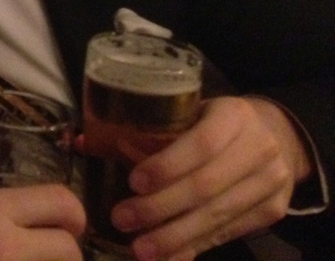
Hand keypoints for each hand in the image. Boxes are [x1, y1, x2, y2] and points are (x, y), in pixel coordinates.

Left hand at [111, 97, 312, 260]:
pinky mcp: (273, 211)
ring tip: (140, 250)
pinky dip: (194, 247)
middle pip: (206, 186)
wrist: (275, 136)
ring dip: (174, 237)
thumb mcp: (189, 111)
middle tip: (122, 220)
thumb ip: (145, 127)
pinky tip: (168, 257)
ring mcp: (270, 182)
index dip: (167, 166)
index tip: (133, 182)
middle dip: (160, 208)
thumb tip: (82, 142)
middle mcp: (258, 149)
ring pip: (217, 216)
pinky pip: (228, 233)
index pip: (201, 143)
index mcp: (234, 116)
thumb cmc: (213, 121)